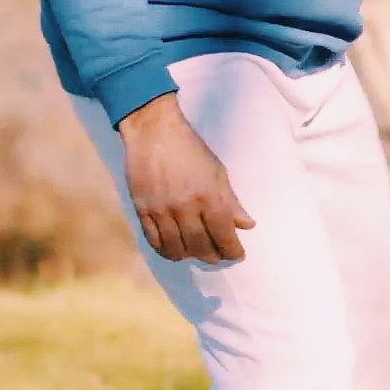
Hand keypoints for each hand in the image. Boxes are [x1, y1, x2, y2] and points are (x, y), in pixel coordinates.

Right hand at [118, 93, 254, 263]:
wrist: (154, 133)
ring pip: (176, 248)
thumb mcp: (218, 172)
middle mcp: (185, 207)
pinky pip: (154, 240)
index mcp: (208, 197)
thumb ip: (232, 202)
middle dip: (213, 256)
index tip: (238, 255)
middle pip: (200, 246)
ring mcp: (161, 210)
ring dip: (190, 256)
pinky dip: (166, 250)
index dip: (232, 250)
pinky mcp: (142, 209)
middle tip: (219, 256)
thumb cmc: (191, 150)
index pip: (224, 235)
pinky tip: (175, 250)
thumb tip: (247, 225)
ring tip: (198, 254)